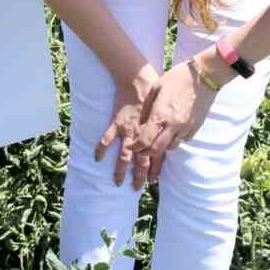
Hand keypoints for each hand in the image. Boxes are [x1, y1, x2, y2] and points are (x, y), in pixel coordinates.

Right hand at [97, 67, 156, 188]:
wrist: (138, 81)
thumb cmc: (155, 93)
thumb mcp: (166, 112)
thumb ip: (166, 127)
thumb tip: (172, 137)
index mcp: (154, 134)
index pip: (156, 157)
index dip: (154, 170)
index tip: (153, 181)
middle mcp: (141, 136)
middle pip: (140, 162)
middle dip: (139, 177)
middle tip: (136, 188)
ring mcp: (127, 132)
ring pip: (124, 157)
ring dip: (120, 171)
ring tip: (117, 182)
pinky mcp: (116, 124)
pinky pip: (106, 139)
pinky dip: (101, 149)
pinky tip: (97, 158)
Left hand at [132, 58, 217, 185]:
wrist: (204, 76)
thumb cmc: (177, 77)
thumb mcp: (156, 88)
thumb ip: (147, 108)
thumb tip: (140, 124)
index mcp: (161, 114)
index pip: (145, 140)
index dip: (136, 147)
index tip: (131, 146)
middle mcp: (174, 125)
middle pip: (157, 150)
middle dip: (146, 152)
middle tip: (140, 150)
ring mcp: (186, 128)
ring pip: (170, 147)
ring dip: (160, 147)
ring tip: (155, 141)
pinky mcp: (196, 127)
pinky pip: (182, 140)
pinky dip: (174, 140)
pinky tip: (170, 133)